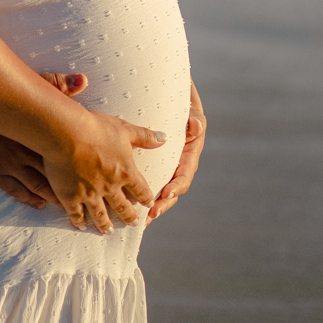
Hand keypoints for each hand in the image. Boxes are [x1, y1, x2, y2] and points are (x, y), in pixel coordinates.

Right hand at [0, 71, 87, 208]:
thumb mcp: (29, 84)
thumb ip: (57, 84)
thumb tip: (83, 80)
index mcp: (36, 131)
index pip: (63, 152)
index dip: (80, 165)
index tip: (95, 174)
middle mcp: (25, 150)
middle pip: (53, 173)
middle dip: (71, 187)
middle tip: (87, 199)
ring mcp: (9, 163)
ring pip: (36, 185)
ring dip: (53, 196)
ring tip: (68, 207)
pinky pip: (15, 189)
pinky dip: (29, 198)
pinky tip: (40, 204)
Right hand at [42, 110, 165, 233]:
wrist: (66, 132)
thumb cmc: (96, 127)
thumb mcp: (124, 129)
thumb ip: (144, 136)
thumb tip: (164, 138)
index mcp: (125, 172)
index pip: (140, 190)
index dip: (146, 197)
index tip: (148, 203)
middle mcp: (110, 187)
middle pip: (122, 207)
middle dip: (129, 216)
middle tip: (133, 224)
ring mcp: (90, 194)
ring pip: (100, 215)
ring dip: (105, 225)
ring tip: (108, 232)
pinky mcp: (70, 196)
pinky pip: (76, 213)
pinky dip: (79, 221)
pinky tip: (81, 226)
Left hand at [145, 81, 205, 226]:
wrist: (174, 102)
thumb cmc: (183, 106)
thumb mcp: (191, 111)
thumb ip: (195, 119)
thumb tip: (195, 126)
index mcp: (188, 157)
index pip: (183, 176)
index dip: (175, 187)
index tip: (166, 193)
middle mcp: (178, 166)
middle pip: (171, 191)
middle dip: (161, 204)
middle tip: (150, 214)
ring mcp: (166, 168)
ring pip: (159, 190)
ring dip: (150, 205)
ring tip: (140, 220)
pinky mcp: (154, 166)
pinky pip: (147, 182)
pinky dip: (139, 194)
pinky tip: (127, 205)